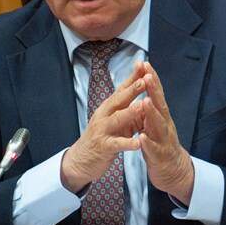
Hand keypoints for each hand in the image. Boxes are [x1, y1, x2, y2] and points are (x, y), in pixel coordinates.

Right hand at [61, 62, 146, 192]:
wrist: (80, 160)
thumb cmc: (101, 137)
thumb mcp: (112, 118)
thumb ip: (124, 106)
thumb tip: (138, 88)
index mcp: (109, 107)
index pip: (122, 89)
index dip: (132, 77)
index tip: (144, 64)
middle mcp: (104, 115)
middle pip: (119, 99)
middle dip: (132, 89)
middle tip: (145, 79)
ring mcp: (102, 130)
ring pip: (117, 119)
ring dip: (130, 112)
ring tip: (142, 106)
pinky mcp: (103, 147)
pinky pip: (117, 144)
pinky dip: (128, 143)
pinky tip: (138, 143)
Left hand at [139, 62, 194, 204]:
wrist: (173, 171)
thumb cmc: (160, 144)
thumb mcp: (156, 122)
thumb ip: (151, 107)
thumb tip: (146, 84)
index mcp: (161, 116)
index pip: (156, 94)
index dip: (151, 78)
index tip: (144, 63)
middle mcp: (165, 125)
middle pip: (160, 104)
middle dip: (153, 90)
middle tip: (147, 75)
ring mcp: (164, 140)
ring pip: (158, 125)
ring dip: (152, 113)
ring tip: (144, 101)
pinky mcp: (160, 156)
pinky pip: (154, 149)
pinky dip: (148, 143)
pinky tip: (142, 137)